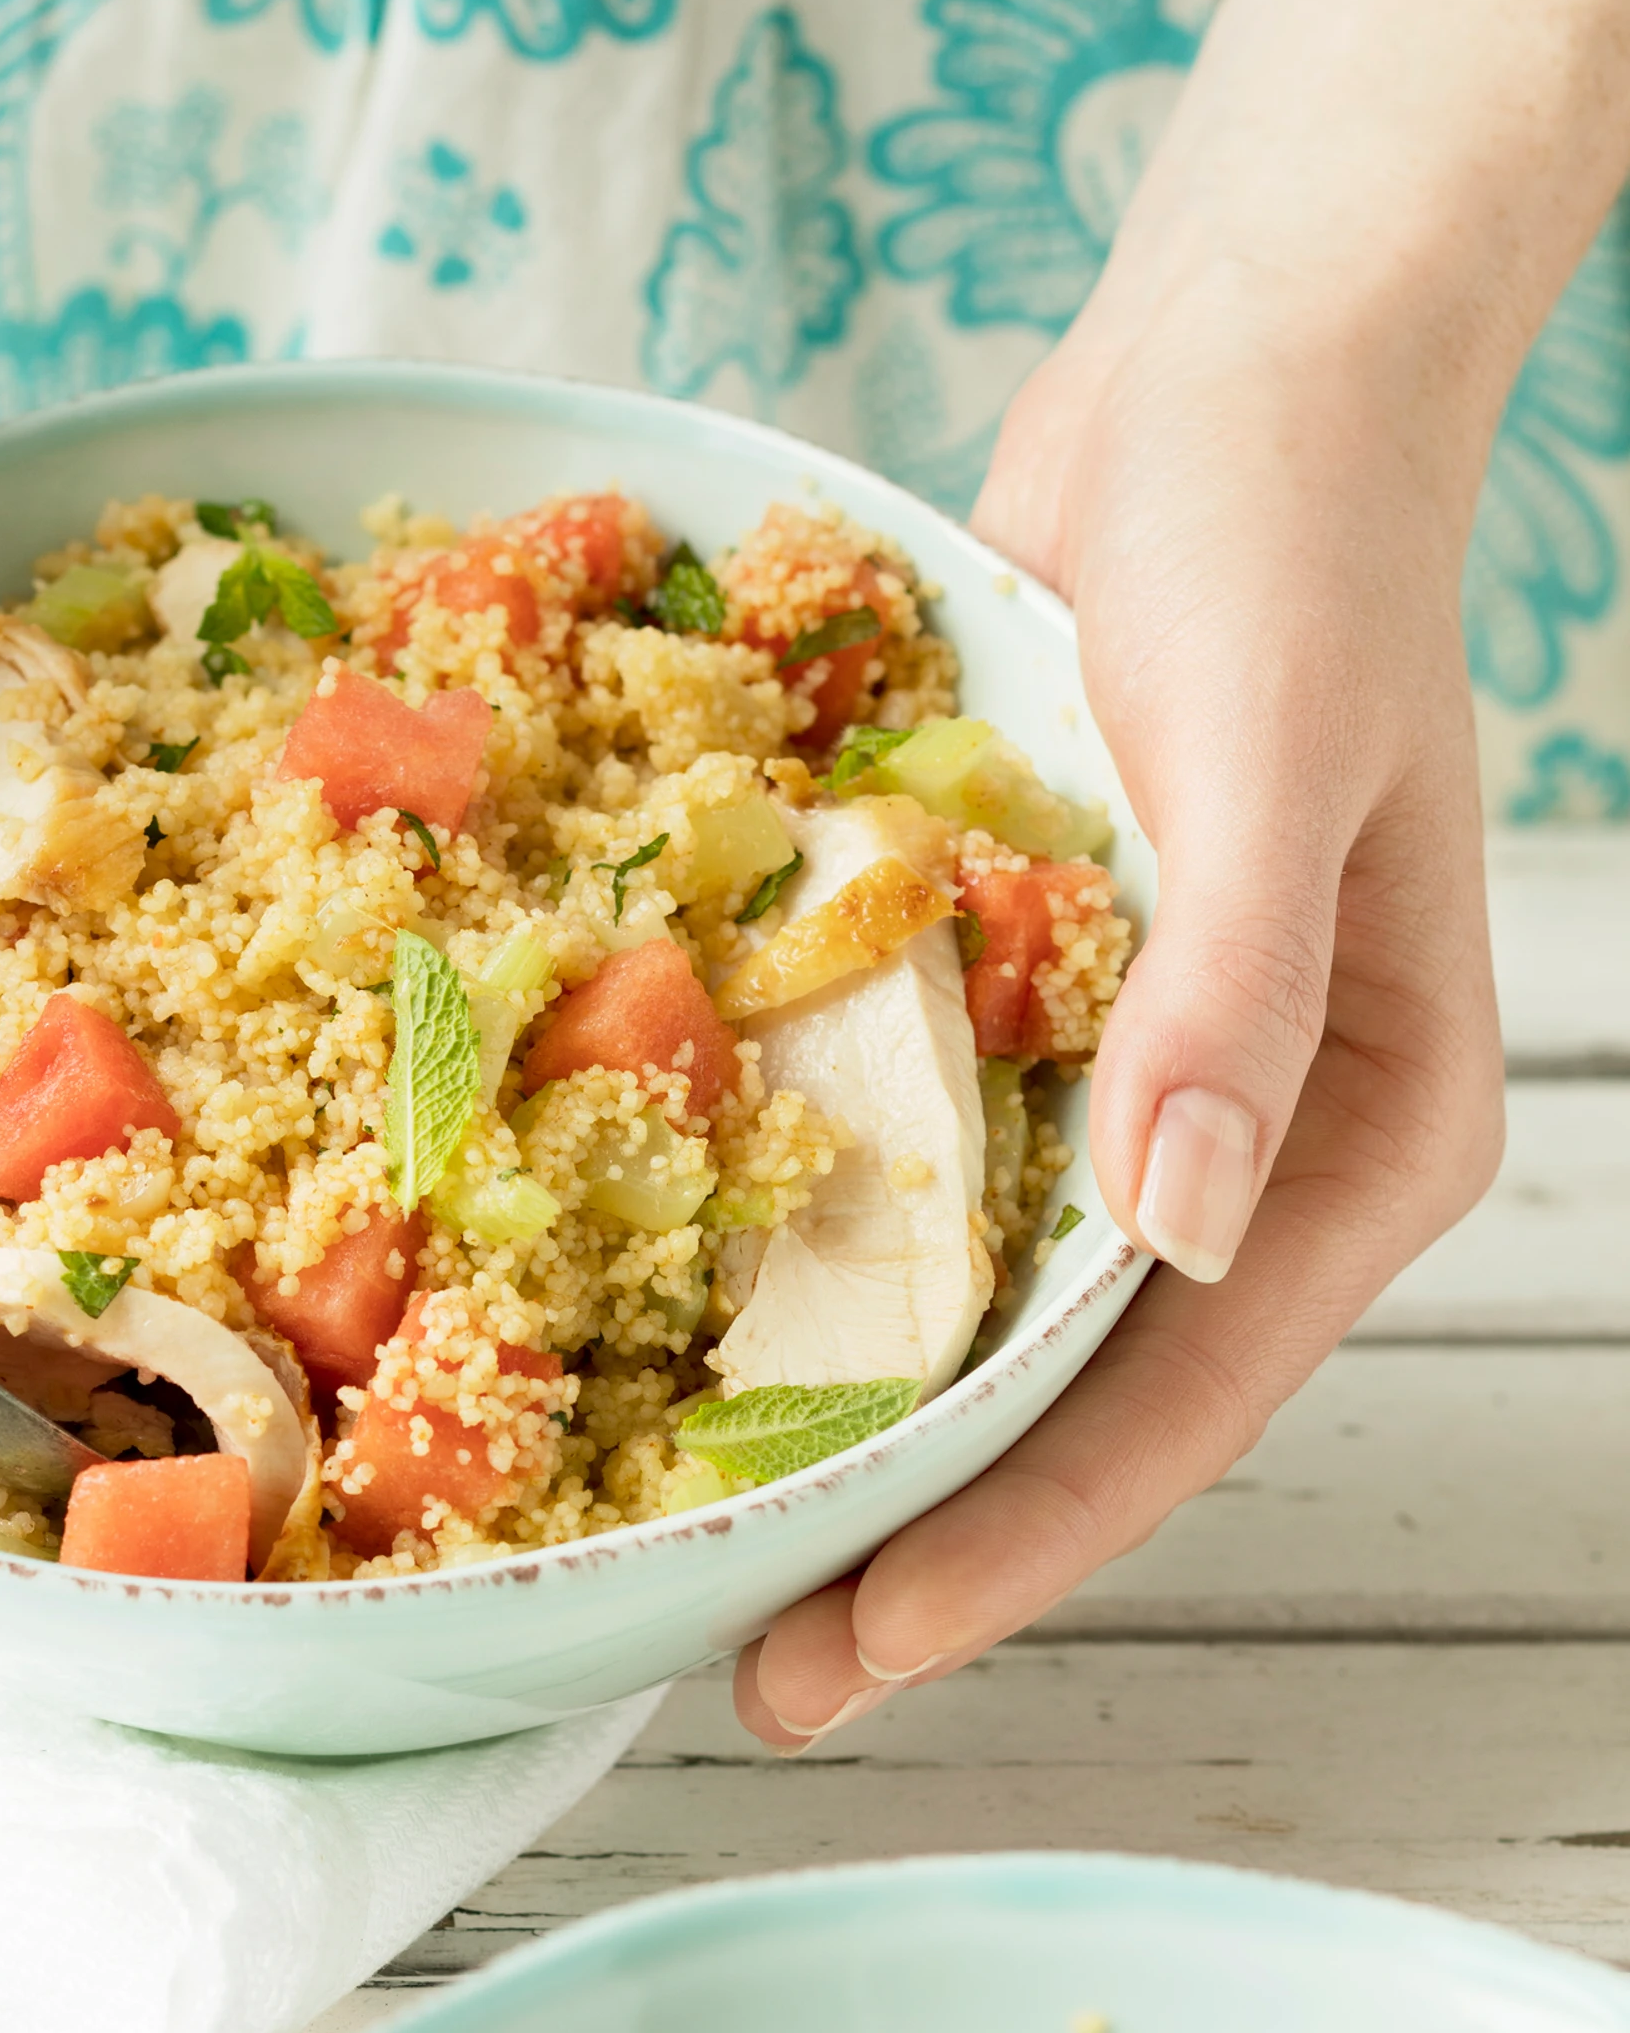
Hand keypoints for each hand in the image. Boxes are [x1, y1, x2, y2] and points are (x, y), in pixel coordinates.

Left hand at [732, 261, 1507, 1750]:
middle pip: (1071, 1407)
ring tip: (687, 1549)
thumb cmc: (1289, 530)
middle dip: (913, 1545)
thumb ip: (1232, 995)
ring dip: (849, 1433)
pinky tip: (676, 1318)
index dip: (1012, 1543)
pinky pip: (921, 1175)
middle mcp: (1249, 1148)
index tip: (856, 1643)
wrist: (1226, 361)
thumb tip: (1185, 1223)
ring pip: (982, 1316)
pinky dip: (816, 1254)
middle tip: (742, 1671)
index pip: (1175, 1405)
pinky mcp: (1031, 1013)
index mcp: (1357, 1138)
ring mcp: (1135, 1089)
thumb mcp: (1271, 748)